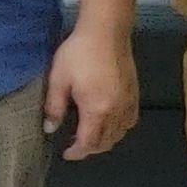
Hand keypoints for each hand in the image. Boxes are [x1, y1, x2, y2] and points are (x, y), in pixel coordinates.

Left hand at [43, 22, 137, 160]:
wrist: (106, 32)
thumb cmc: (78, 54)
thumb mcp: (59, 78)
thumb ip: (54, 107)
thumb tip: (50, 129)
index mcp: (96, 111)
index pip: (88, 143)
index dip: (77, 152)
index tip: (66, 154)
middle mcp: (117, 113)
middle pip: (106, 142)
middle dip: (89, 149)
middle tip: (74, 145)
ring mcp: (129, 104)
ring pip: (120, 134)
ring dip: (104, 141)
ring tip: (88, 135)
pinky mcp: (135, 95)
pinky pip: (129, 122)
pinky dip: (119, 129)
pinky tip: (109, 122)